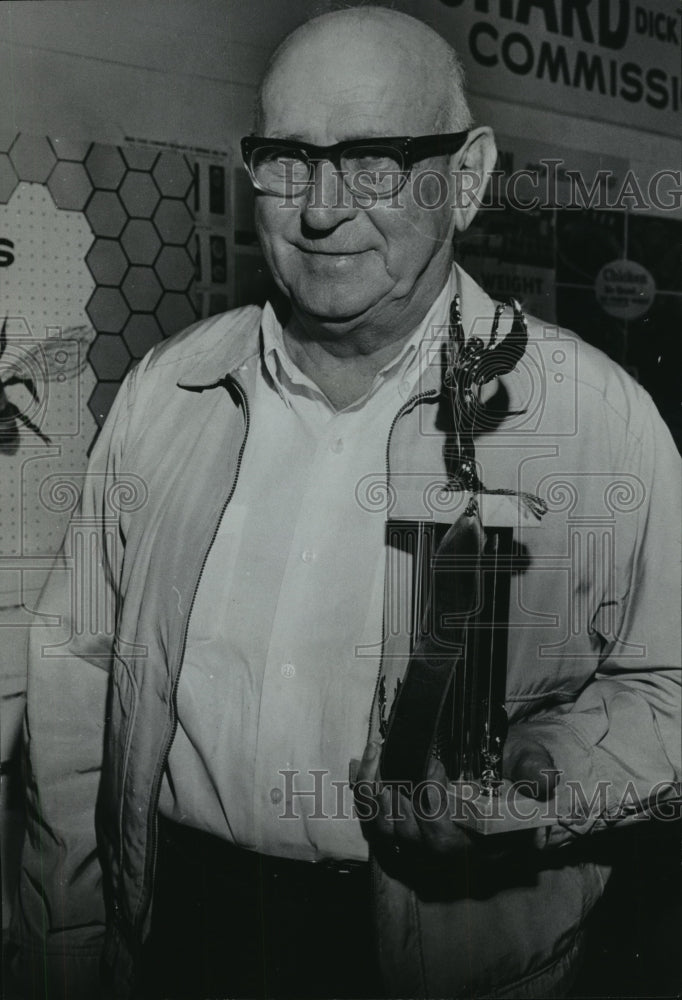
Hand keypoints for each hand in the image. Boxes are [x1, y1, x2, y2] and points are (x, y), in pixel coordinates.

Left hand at [354, 734, 558, 860]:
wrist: (499, 770)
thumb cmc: (513, 769)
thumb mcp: (530, 763)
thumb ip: (535, 771)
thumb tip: (543, 781)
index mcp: (480, 842)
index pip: (448, 841)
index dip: (433, 810)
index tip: (432, 768)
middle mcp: (446, 851)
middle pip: (410, 839)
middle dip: (397, 802)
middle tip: (396, 761)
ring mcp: (418, 843)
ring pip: (385, 833)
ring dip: (374, 794)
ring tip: (378, 754)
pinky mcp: (398, 829)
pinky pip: (370, 818)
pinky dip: (362, 790)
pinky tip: (364, 759)